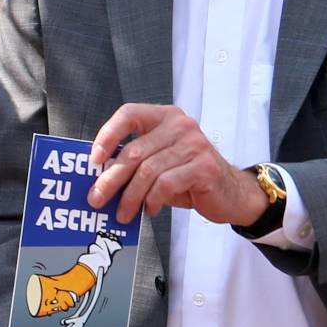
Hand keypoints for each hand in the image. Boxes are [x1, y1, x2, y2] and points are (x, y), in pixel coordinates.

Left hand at [87, 103, 266, 226]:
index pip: (130, 113)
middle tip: (96, 199)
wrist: (232, 193)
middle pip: (134, 151)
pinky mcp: (204, 167)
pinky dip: (152, 200)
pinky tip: (149, 209)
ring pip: (147, 171)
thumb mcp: (161, 161)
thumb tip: (100, 177)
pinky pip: (166, 185)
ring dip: (129, 197)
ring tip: (122, 213)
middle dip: (111, 178)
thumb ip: (136, 161)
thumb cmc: (189, 176)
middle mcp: (180, 125)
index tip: (94, 159)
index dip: (108, 134)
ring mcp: (194, 145)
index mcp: (166, 116)